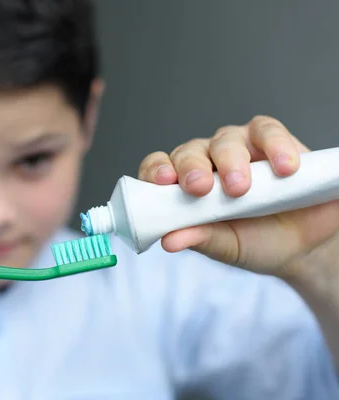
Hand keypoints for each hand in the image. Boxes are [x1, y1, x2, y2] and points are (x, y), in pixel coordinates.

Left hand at [137, 115, 338, 279]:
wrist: (307, 245)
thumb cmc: (257, 242)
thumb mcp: (227, 246)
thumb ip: (201, 239)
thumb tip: (169, 241)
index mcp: (185, 185)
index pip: (159, 168)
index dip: (157, 171)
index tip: (163, 182)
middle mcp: (207, 161)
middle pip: (190, 152)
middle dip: (192, 168)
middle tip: (201, 188)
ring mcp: (239, 147)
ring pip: (225, 140)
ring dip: (231, 161)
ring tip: (241, 188)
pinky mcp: (273, 141)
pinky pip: (267, 131)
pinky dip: (275, 146)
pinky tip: (284, 168)